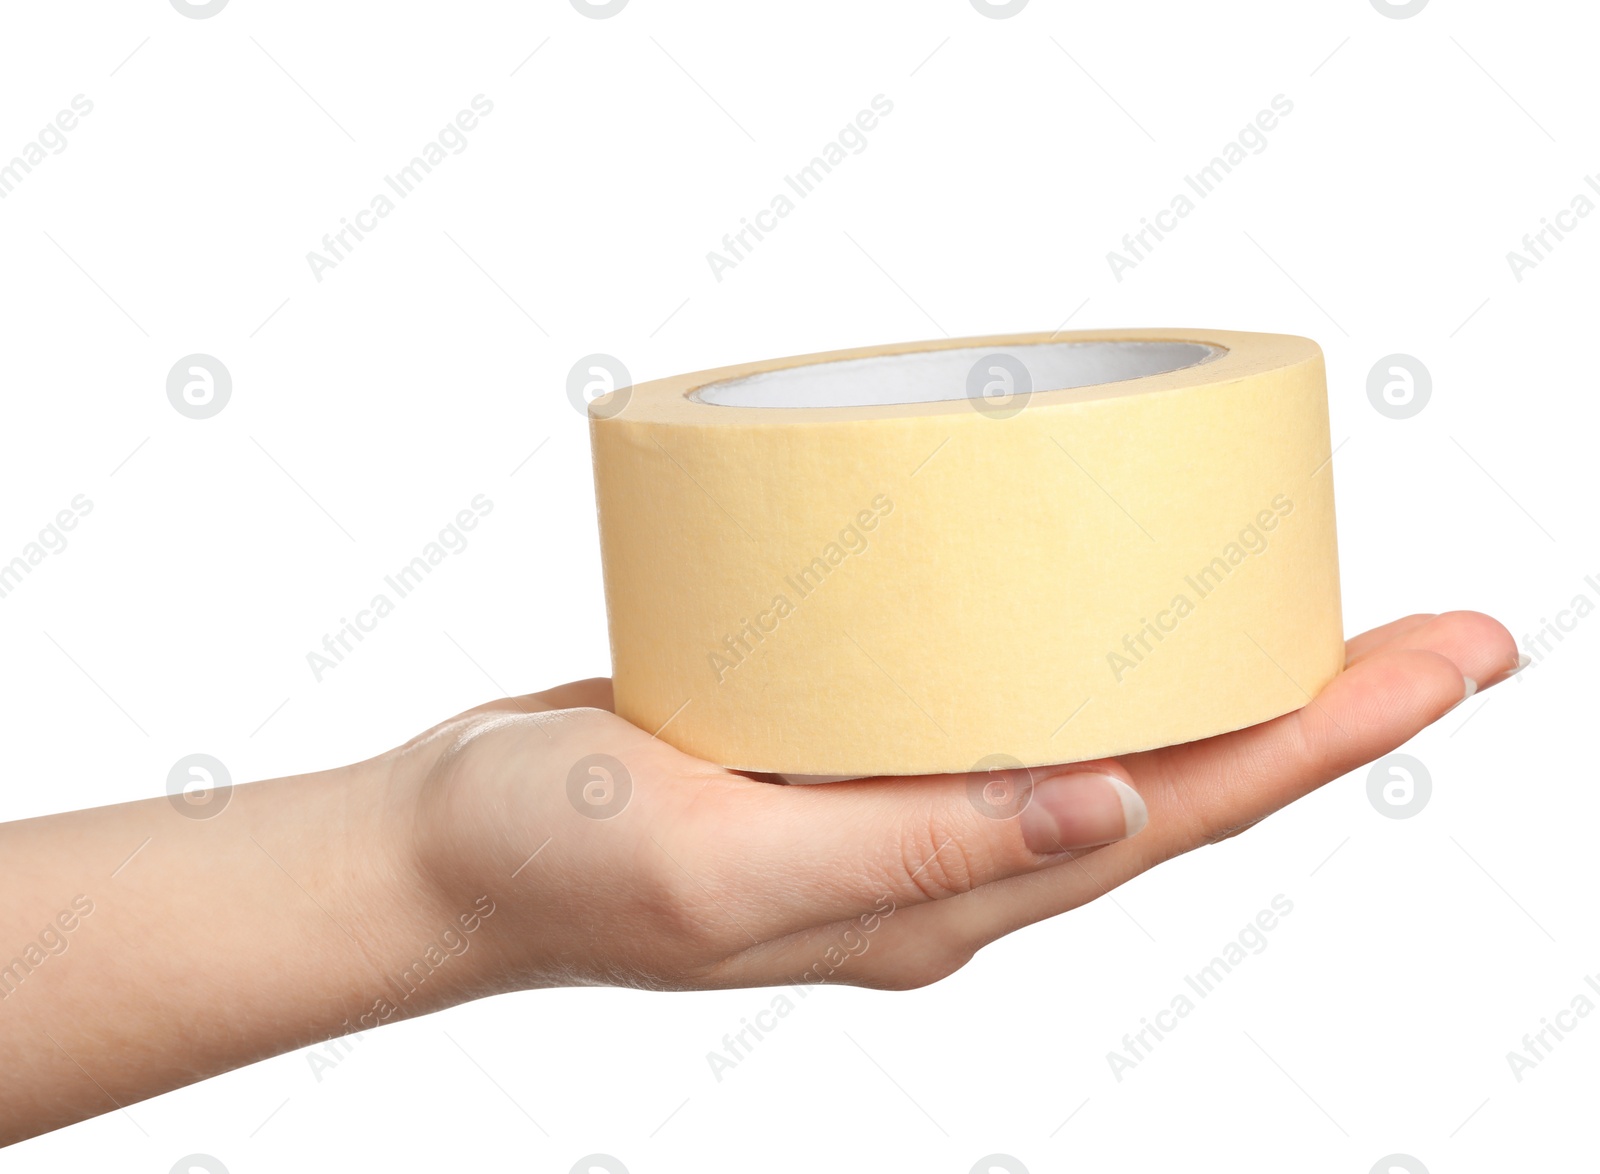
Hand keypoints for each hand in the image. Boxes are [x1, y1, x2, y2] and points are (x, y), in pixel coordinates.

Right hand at [395, 610, 1520, 993]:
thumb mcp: (724, 867)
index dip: (1327, 740)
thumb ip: (911, 851)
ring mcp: (902, 805)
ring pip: (1103, 739)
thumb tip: (1114, 804)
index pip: (1180, 816)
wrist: (443, 845)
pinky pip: (1002, 702)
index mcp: (942, 901)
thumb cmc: (553, 859)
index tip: (1454, 662)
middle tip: (1448, 628)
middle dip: (1322, 709)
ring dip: (1223, 682)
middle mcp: (950, 860)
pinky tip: (1118, 607)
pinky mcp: (848, 750)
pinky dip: (1089, 657)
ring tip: (1323, 607)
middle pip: (1178, 779)